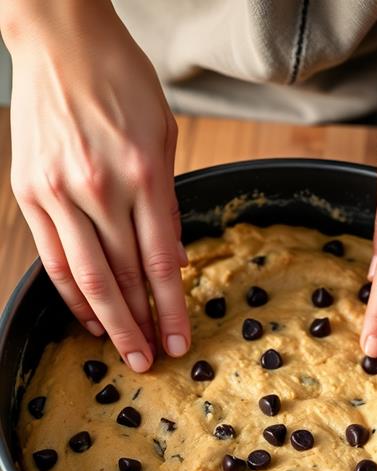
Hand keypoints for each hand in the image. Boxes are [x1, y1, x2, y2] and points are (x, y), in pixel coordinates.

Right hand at [5, 2, 188, 371]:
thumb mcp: (163, 137)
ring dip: (108, 322)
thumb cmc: (121, 82)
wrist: (60, 39)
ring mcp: (59, 192)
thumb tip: (172, 263)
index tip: (181, 340)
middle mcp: (100, 187)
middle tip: (153, 361)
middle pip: (124, 279)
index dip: (172, 309)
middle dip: (141, 327)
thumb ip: (168, 205)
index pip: (160, 262)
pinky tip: (88, 318)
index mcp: (143, 173)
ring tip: (125, 351)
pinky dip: (73, 294)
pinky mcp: (30, 193)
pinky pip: (54, 259)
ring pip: (87, 278)